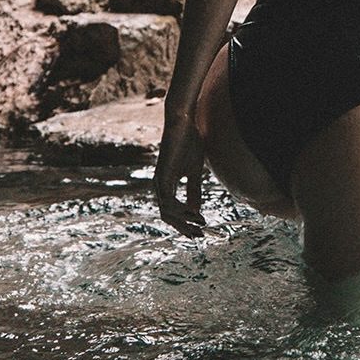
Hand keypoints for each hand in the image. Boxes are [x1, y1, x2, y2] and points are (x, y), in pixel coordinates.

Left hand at [154, 117, 207, 237]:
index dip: (184, 223)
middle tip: (198, 236)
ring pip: (166, 211)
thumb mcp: (194, 172)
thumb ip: (193, 191)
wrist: (184, 123)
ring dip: (183, 221)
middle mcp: (160, 186)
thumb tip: (196, 211)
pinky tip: (193, 213)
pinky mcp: (163, 176)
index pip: (172, 212)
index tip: (200, 230)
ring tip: (199, 224)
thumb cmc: (189, 144)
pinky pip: (168, 200)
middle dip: (183, 228)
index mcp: (167, 185)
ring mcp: (159, 181)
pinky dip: (180, 209)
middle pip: (167, 216)